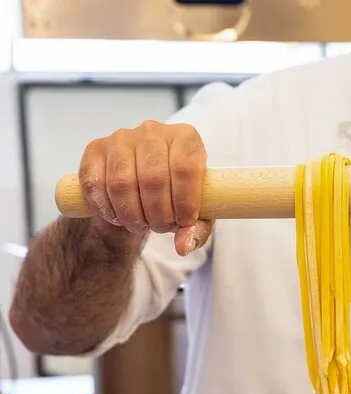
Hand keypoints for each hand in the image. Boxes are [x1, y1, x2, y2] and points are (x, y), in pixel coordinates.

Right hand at [78, 120, 212, 255]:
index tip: (183, 222)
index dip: (184, 201)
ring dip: (132, 214)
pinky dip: (105, 208)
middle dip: (158, 213)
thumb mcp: (195, 212)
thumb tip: (183, 247)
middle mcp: (153, 131)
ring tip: (141, 224)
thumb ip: (196, 230)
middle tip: (161, 227)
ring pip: (122, 182)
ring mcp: (121, 138)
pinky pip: (95, 183)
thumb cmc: (175, 196)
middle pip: (154, 178)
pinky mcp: (95, 149)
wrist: (140, 188)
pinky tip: (118, 217)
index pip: (186, 167)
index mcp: (186, 138)